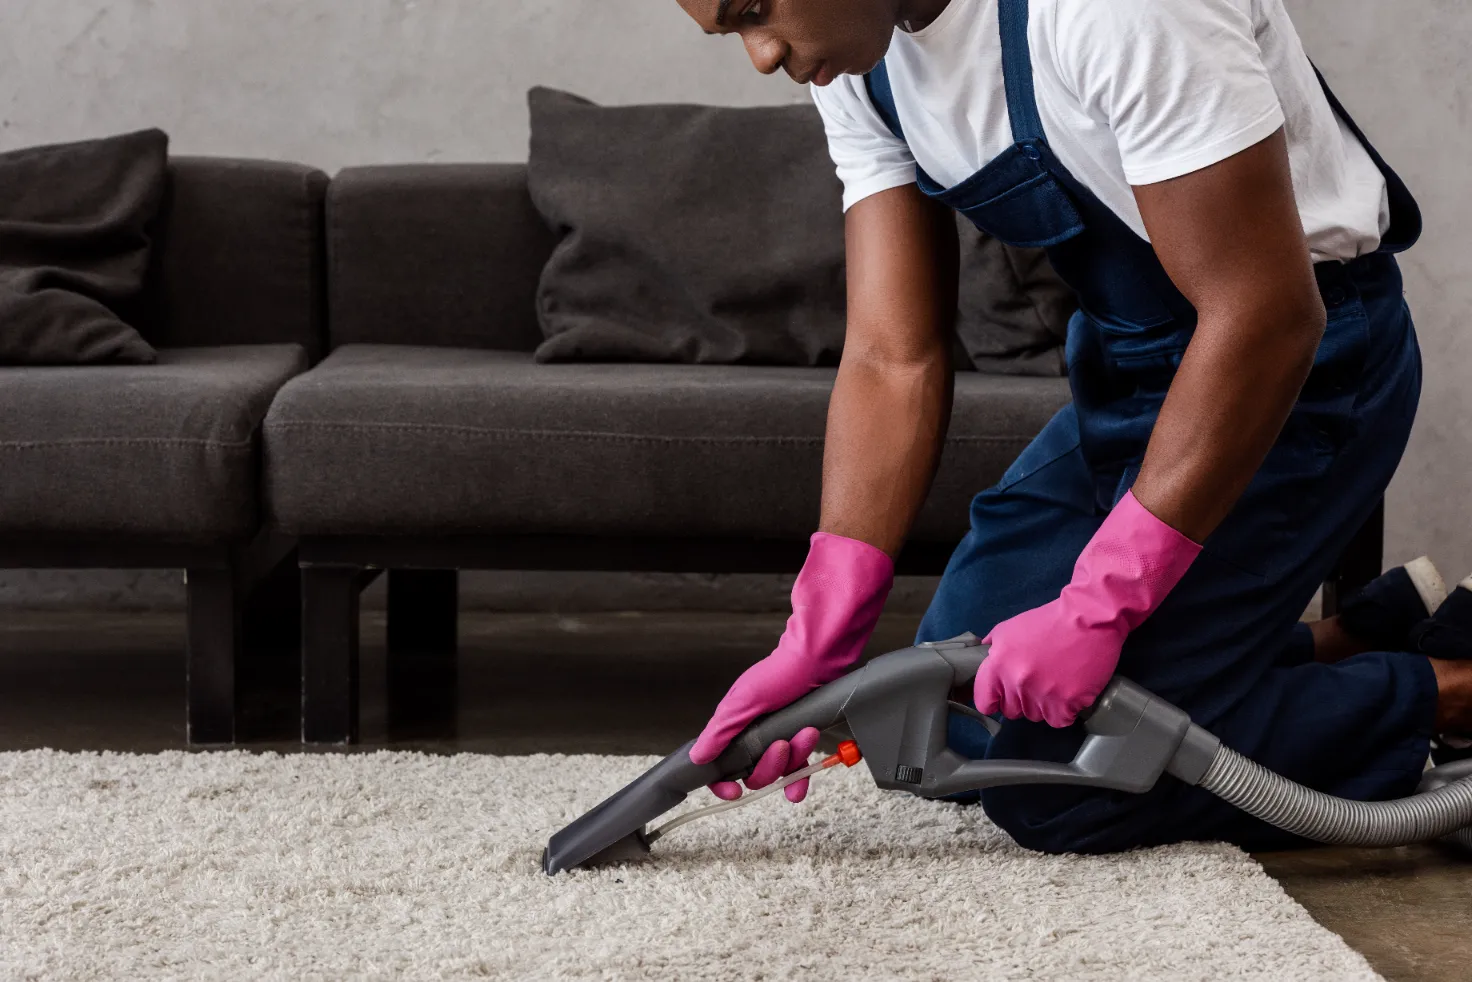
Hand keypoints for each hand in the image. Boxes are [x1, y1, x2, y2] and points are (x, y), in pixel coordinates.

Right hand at [689, 532, 892, 801]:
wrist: (819, 661)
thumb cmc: (780, 673)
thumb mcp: (743, 702)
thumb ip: (720, 732)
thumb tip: (697, 756)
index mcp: (733, 727)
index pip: (719, 766)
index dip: (722, 782)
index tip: (733, 791)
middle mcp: (753, 736)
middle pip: (752, 774)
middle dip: (769, 766)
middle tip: (782, 745)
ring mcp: (776, 738)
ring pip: (777, 772)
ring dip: (792, 759)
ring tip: (805, 734)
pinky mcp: (799, 738)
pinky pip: (798, 769)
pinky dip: (801, 776)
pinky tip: (804, 779)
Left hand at [975, 492, 1201, 727]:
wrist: (1089, 617)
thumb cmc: (1050, 621)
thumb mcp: (1012, 626)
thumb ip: (994, 644)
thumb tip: (986, 656)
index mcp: (999, 664)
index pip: (984, 701)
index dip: (994, 700)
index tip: (1002, 698)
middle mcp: (1017, 682)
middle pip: (1013, 711)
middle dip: (1023, 700)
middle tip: (1038, 683)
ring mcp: (1042, 694)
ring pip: (1036, 717)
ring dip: (1045, 705)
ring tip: (1057, 683)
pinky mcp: (1067, 702)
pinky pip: (1060, 720)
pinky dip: (1066, 711)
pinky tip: (1070, 694)